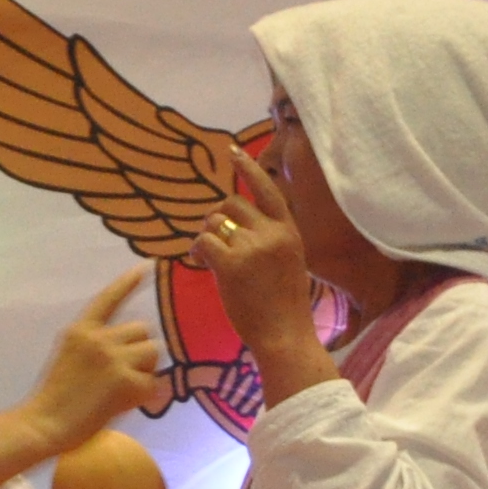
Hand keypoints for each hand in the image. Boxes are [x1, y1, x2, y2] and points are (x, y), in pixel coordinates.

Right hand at [22, 269, 164, 449]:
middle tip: (125, 374)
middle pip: (143, 330)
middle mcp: (97, 337)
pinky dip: (145, 396)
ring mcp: (112, 358)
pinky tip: (125, 404)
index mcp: (80, 330)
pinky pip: (153, 383)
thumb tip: (133, 349)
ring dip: (146, 370)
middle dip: (141, 351)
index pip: (109, 298)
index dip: (129, 282)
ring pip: (152, 352)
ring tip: (125, 388)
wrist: (46, 423)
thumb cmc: (56, 398)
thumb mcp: (69, 357)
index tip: (148, 265)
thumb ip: (96, 345)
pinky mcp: (125, 381)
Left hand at [189, 132, 320, 364]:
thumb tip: (236, 225)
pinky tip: (200, 263)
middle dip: (216, 217)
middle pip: (231, 204)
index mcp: (289, 232)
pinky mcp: (231, 265)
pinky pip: (203, 241)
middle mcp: (271, 234)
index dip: (249, 169)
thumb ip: (271, 240)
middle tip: (213, 239)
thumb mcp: (290, 264)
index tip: (233, 152)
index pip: (268, 190)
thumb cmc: (285, 308)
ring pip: (214, 222)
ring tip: (207, 258)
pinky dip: (197, 250)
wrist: (285, 336)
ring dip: (205, 236)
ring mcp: (251, 248)